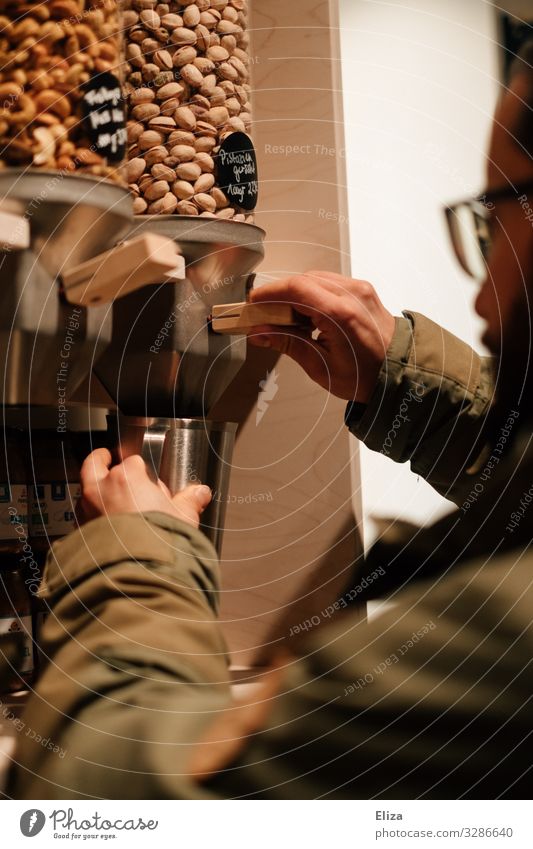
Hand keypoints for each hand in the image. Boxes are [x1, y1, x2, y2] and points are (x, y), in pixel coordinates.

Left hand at [78, 448, 211, 528]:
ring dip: (95, 492)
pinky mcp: (81, 533)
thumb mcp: (183, 518)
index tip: (148, 479)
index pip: (132, 462)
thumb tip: (200, 493)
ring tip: (109, 500)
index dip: (142, 470)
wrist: (138, 573)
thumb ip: (190, 501)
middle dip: (101, 462)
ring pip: (85, 491)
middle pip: (94, 464)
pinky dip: (92, 517)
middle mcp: (102, 490)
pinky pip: (84, 517)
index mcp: (126, 478)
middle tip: (108, 462)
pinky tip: (107, 527)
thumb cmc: (158, 541)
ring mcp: (87, 511)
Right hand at [247, 271, 394, 403]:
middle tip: (264, 315)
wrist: (398, 373)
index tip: (253, 304)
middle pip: (303, 280)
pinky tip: (306, 315)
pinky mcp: (362, 289)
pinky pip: (328, 282)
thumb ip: (288, 344)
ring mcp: (359, 288)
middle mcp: (352, 294)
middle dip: (279, 295)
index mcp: (341, 315)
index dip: (270, 293)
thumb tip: (259, 333)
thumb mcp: (320, 366)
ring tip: (286, 319)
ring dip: (295, 294)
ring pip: (315, 278)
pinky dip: (311, 294)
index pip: (296, 289)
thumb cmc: (364, 375)